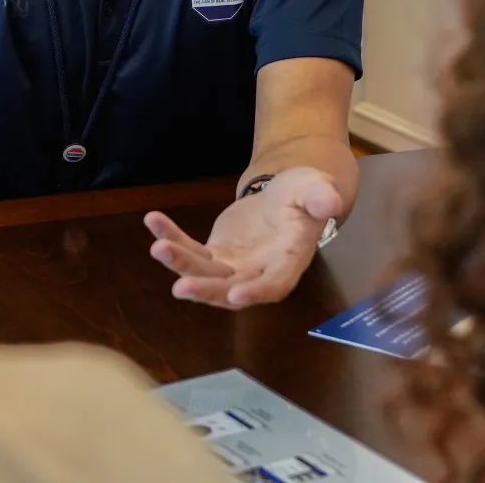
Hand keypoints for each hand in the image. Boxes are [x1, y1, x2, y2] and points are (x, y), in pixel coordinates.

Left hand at [144, 166, 345, 308]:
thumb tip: (331, 202)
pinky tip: (153, 221)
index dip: (256, 292)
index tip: (234, 296)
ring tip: (158, 247)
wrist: (284, 194)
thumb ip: (321, 196)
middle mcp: (259, 273)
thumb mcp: (316, 187)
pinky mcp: (215, 255)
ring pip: (204, 274)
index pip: (274, 285)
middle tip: (180, 287)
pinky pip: (189, 250)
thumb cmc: (305, 194)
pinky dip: (171, 237)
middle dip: (206, 289)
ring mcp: (234, 268)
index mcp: (288, 261)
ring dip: (180, 264)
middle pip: (231, 289)